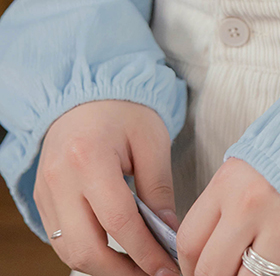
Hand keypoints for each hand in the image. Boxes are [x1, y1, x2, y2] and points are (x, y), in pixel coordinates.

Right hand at [33, 99, 180, 275]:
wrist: (88, 92)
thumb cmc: (124, 110)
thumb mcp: (152, 140)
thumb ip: (159, 189)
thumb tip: (168, 233)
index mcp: (89, 158)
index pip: (118, 223)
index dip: (145, 253)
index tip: (167, 270)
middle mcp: (59, 180)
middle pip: (86, 248)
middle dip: (122, 271)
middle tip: (153, 274)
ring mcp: (45, 192)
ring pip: (69, 252)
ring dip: (103, 268)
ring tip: (137, 268)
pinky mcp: (42, 199)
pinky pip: (61, 240)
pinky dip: (87, 252)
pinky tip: (115, 253)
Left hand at [175, 156, 279, 275]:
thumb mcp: (243, 167)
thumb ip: (220, 206)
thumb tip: (199, 254)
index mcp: (229, 183)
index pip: (189, 242)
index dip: (187, 265)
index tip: (195, 270)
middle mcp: (254, 205)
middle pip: (214, 271)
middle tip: (225, 272)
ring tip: (256, 265)